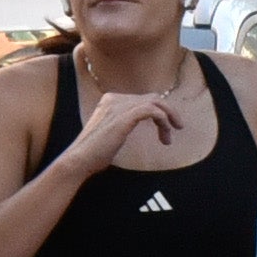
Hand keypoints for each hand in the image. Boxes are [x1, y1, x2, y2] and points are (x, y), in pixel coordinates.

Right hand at [53, 84, 184, 179]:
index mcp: (110, 100)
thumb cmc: (94, 153)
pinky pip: (152, 110)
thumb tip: (136, 126)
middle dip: (167, 111)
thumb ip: (123, 126)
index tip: (165, 129)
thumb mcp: (111, 134)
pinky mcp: (125, 116)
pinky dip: (163, 119)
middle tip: (177, 127)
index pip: (142, 99)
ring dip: (168, 116)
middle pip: (151, 97)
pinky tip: (166, 132)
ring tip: (173, 132)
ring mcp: (119, 106)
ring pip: (155, 102)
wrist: (80, 159)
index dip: (157, 112)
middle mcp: (115, 98)